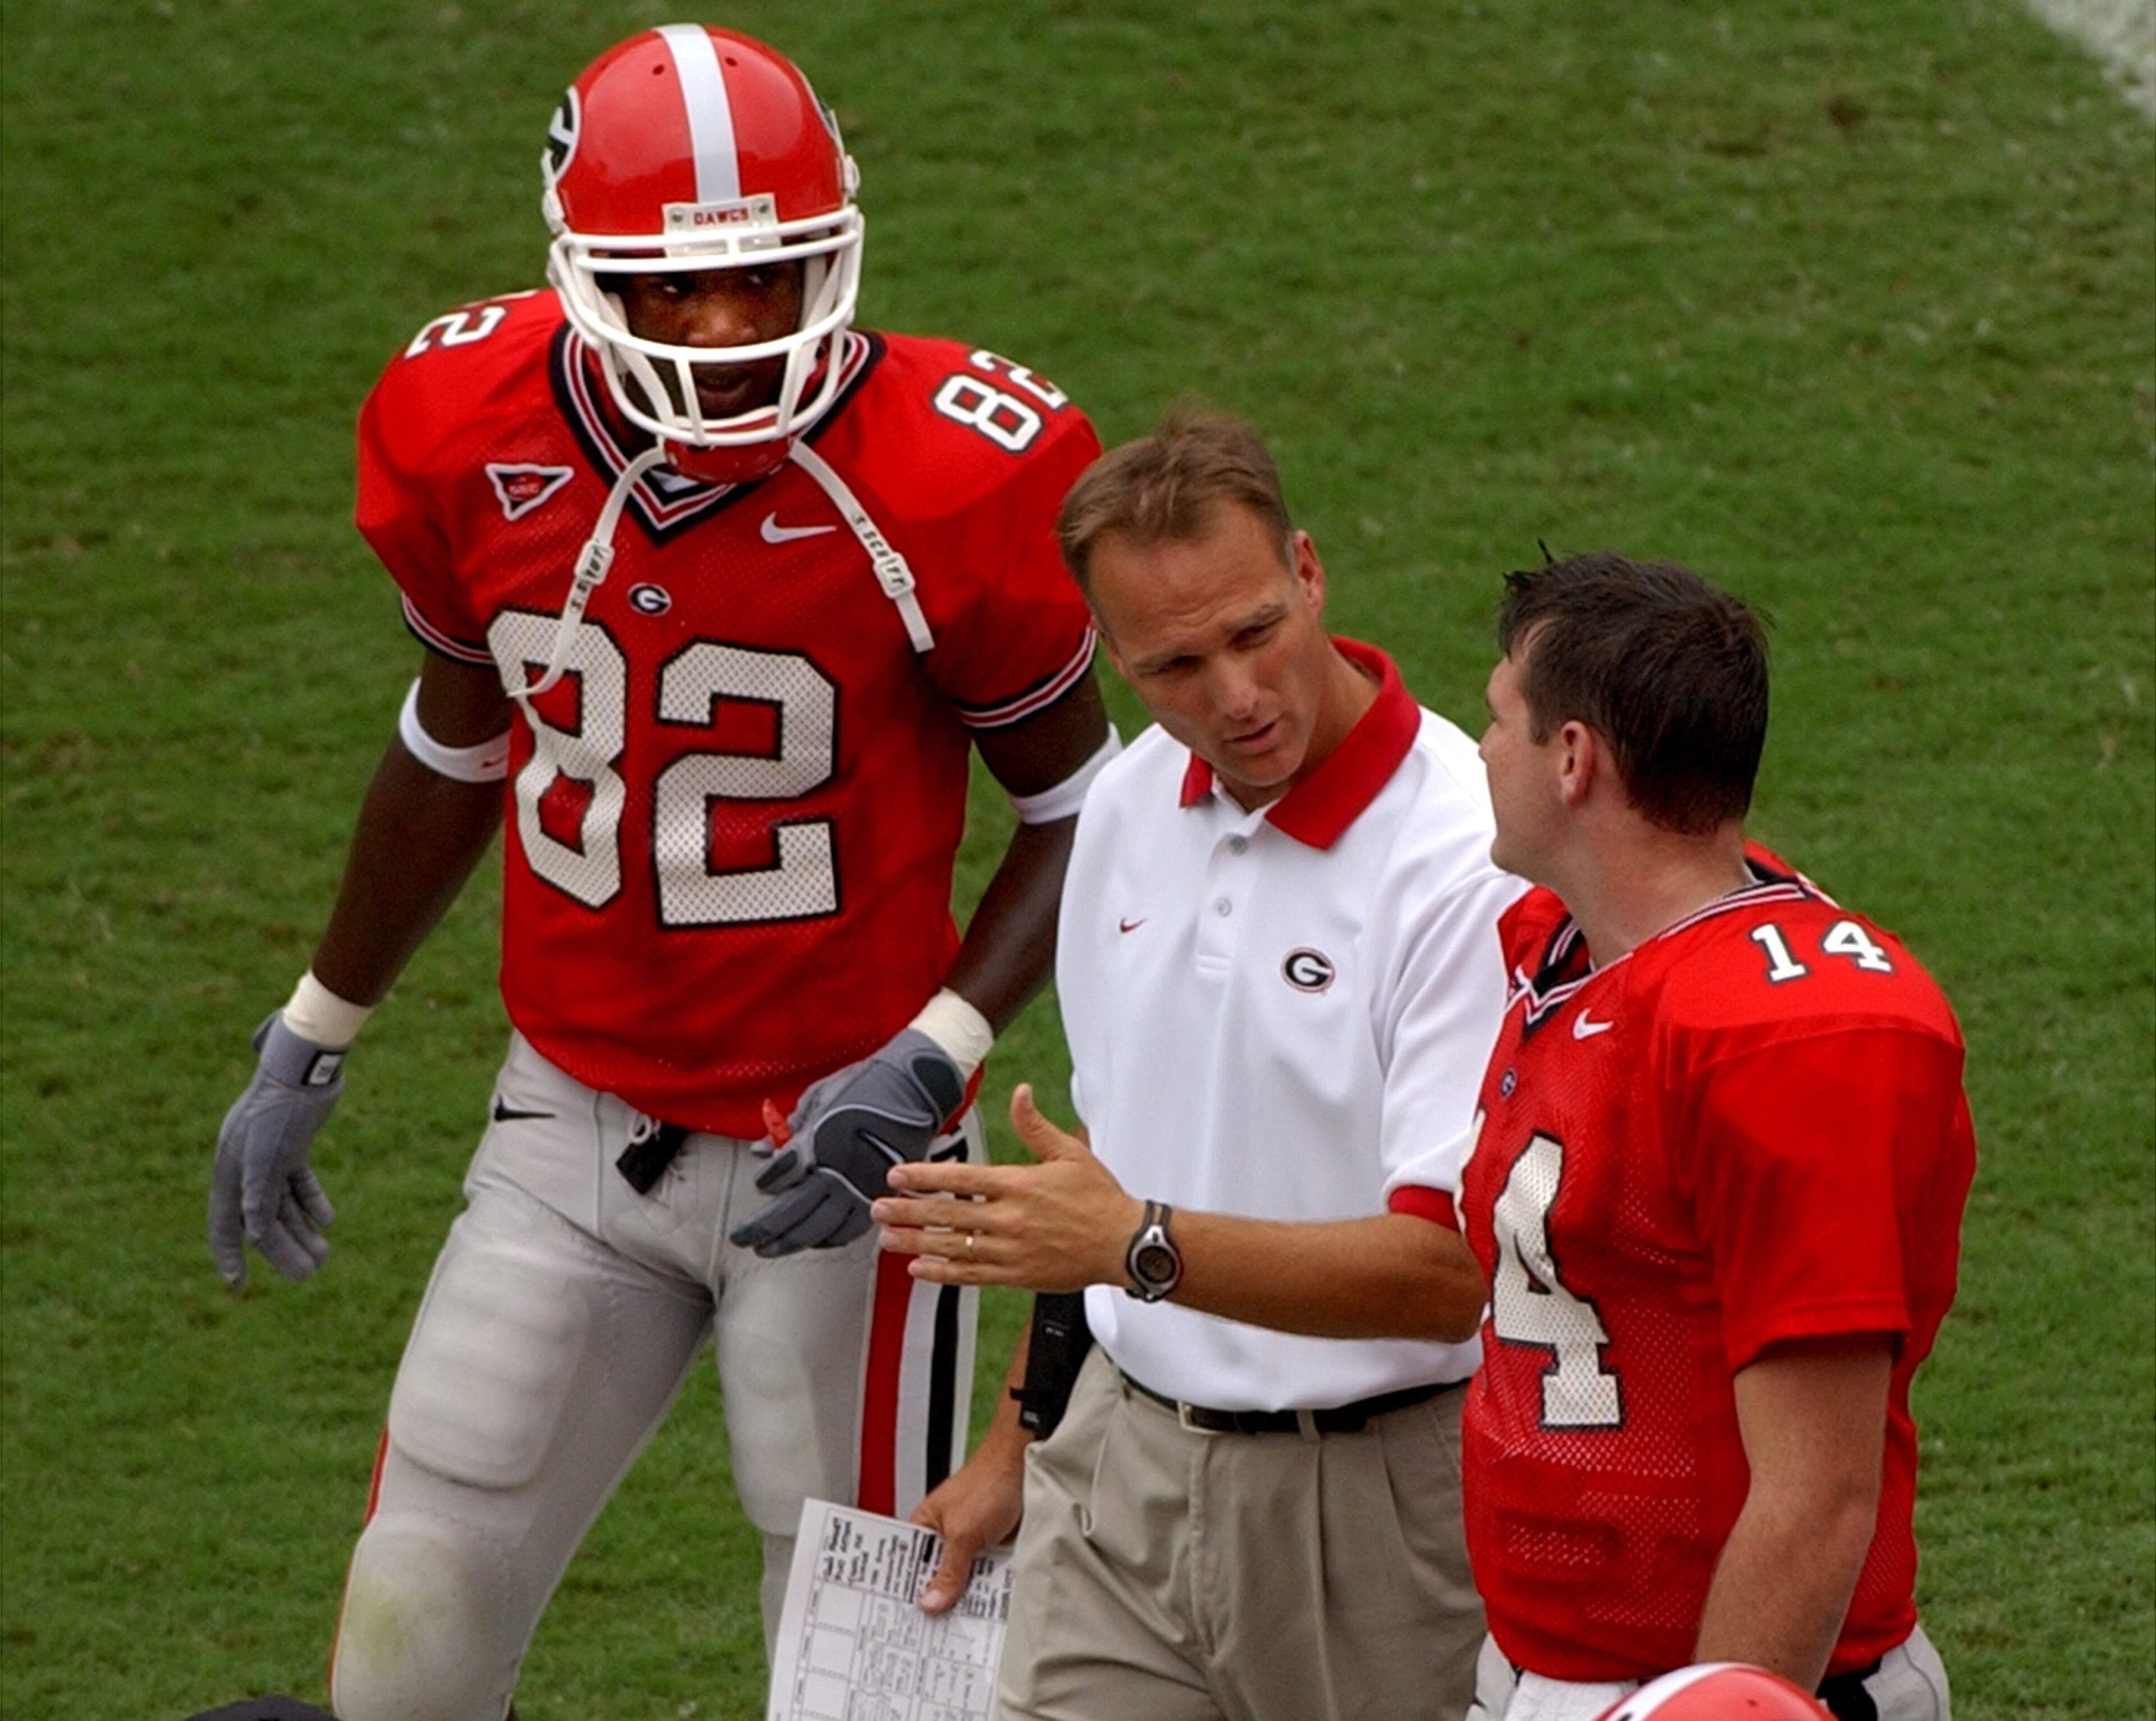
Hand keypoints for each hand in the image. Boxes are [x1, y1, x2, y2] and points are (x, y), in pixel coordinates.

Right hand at [208, 1014, 345, 1289]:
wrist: (305, 1068)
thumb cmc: (282, 1109)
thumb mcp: (268, 1153)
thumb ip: (259, 1191)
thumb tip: (254, 1231)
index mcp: (231, 1171)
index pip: (226, 1223)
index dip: (229, 1254)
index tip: (238, 1284)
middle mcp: (245, 1167)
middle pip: (262, 1220)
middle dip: (282, 1250)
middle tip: (309, 1274)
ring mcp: (269, 1155)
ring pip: (283, 1204)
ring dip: (302, 1231)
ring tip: (324, 1256)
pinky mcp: (293, 1144)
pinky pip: (299, 1182)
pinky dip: (312, 1201)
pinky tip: (327, 1221)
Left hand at [728, 1027, 964, 1257]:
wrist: (914, 1087)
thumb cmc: (865, 1085)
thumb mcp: (818, 1098)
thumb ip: (788, 1130)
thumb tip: (762, 1151)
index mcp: (817, 1145)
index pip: (778, 1177)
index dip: (765, 1180)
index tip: (761, 1181)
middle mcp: (836, 1173)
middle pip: (790, 1213)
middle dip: (760, 1229)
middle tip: (742, 1238)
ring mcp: (859, 1189)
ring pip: (816, 1230)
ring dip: (788, 1243)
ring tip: (769, 1249)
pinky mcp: (878, 1196)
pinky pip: (848, 1231)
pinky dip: (827, 1240)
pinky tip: (814, 1241)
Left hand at [873, 1084, 1138, 1290]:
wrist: (1124, 1244)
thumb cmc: (1100, 1199)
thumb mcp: (1070, 1152)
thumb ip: (1035, 1126)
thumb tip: (1020, 1093)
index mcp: (1019, 1184)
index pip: (960, 1179)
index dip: (923, 1177)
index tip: (896, 1176)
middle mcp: (1010, 1218)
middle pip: (947, 1214)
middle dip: (907, 1211)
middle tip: (877, 1209)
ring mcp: (1012, 1250)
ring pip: (953, 1247)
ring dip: (916, 1243)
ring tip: (888, 1239)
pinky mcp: (1017, 1275)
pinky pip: (971, 1275)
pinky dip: (943, 1273)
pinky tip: (920, 1269)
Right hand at [910, 1429, 1029, 1613]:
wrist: (1029, 1465)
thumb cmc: (990, 1482)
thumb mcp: (964, 1533)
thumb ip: (949, 1571)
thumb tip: (930, 1603)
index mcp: (926, 1526)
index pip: (910, 1565)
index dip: (910, 1592)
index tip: (908, 1622)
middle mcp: (945, 1535)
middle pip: (938, 1577)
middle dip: (940, 1600)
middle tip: (936, 1634)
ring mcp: (970, 1542)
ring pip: (964, 1580)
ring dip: (967, 1597)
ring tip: (962, 1629)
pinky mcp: (993, 1547)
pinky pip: (986, 1576)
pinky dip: (988, 1588)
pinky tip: (988, 1610)